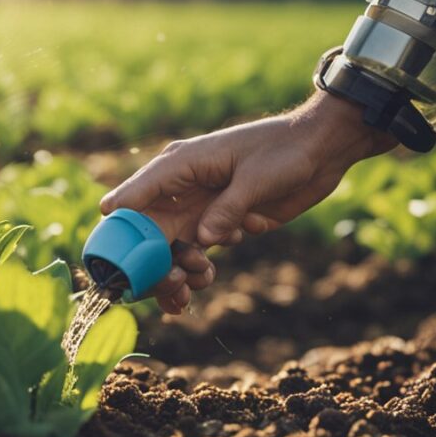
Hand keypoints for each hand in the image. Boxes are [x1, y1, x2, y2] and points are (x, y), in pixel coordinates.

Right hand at [101, 93, 396, 312]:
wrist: (321, 150)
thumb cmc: (286, 150)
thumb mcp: (257, 178)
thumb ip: (228, 209)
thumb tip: (203, 241)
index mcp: (180, 165)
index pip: (135, 196)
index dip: (119, 227)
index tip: (114, 259)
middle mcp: (180, 188)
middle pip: (148, 231)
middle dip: (152, 262)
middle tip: (171, 285)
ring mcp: (197, 207)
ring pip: (169, 247)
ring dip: (175, 271)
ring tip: (193, 286)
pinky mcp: (217, 223)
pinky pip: (194, 253)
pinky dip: (195, 271)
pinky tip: (204, 281)